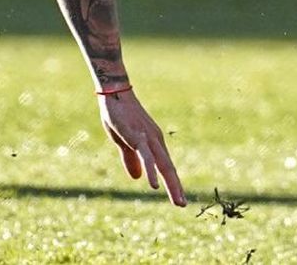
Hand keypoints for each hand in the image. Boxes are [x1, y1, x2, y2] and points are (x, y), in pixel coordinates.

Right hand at [98, 88, 184, 205]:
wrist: (114, 92)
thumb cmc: (119, 115)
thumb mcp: (123, 141)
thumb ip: (130, 159)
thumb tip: (137, 178)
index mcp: (153, 142)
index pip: (166, 166)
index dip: (172, 183)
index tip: (179, 199)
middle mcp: (155, 141)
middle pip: (168, 168)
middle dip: (176, 188)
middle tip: (182, 205)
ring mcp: (148, 138)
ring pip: (162, 165)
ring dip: (171, 184)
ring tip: (178, 201)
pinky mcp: (137, 136)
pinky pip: (146, 156)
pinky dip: (151, 171)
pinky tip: (154, 184)